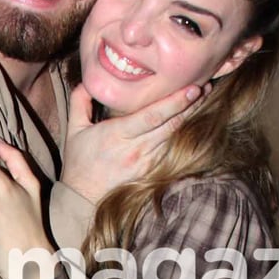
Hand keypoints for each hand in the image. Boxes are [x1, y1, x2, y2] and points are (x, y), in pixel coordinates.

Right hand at [60, 80, 207, 203]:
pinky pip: (170, 151)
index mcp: (117, 135)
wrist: (83, 197)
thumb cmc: (79, 162)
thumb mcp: (74, 129)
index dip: (174, 103)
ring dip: (189, 118)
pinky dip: (182, 135)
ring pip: (174, 138)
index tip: (192, 89)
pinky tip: (191, 122)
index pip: (152, 116)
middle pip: (170, 125)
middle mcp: (135, 149)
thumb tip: (89, 80)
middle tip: (205, 87)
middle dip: (190, 106)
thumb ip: (79, 101)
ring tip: (203, 100)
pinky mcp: (151, 172)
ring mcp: (146, 163)